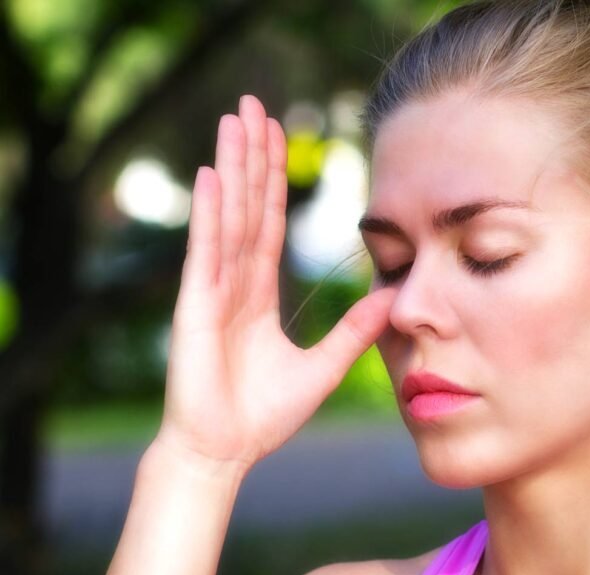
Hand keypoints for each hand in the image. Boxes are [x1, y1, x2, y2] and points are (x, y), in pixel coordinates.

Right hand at [154, 94, 395, 472]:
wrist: (226, 452)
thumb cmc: (263, 416)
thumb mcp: (322, 367)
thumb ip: (353, 331)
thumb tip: (391, 298)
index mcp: (258, 294)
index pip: (270, 224)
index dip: (275, 181)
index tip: (280, 137)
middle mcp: (233, 283)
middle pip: (247, 206)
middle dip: (251, 156)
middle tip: (254, 105)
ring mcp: (212, 292)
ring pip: (228, 218)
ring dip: (232, 168)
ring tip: (235, 120)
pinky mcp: (197, 309)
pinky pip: (206, 253)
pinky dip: (210, 215)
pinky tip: (215, 177)